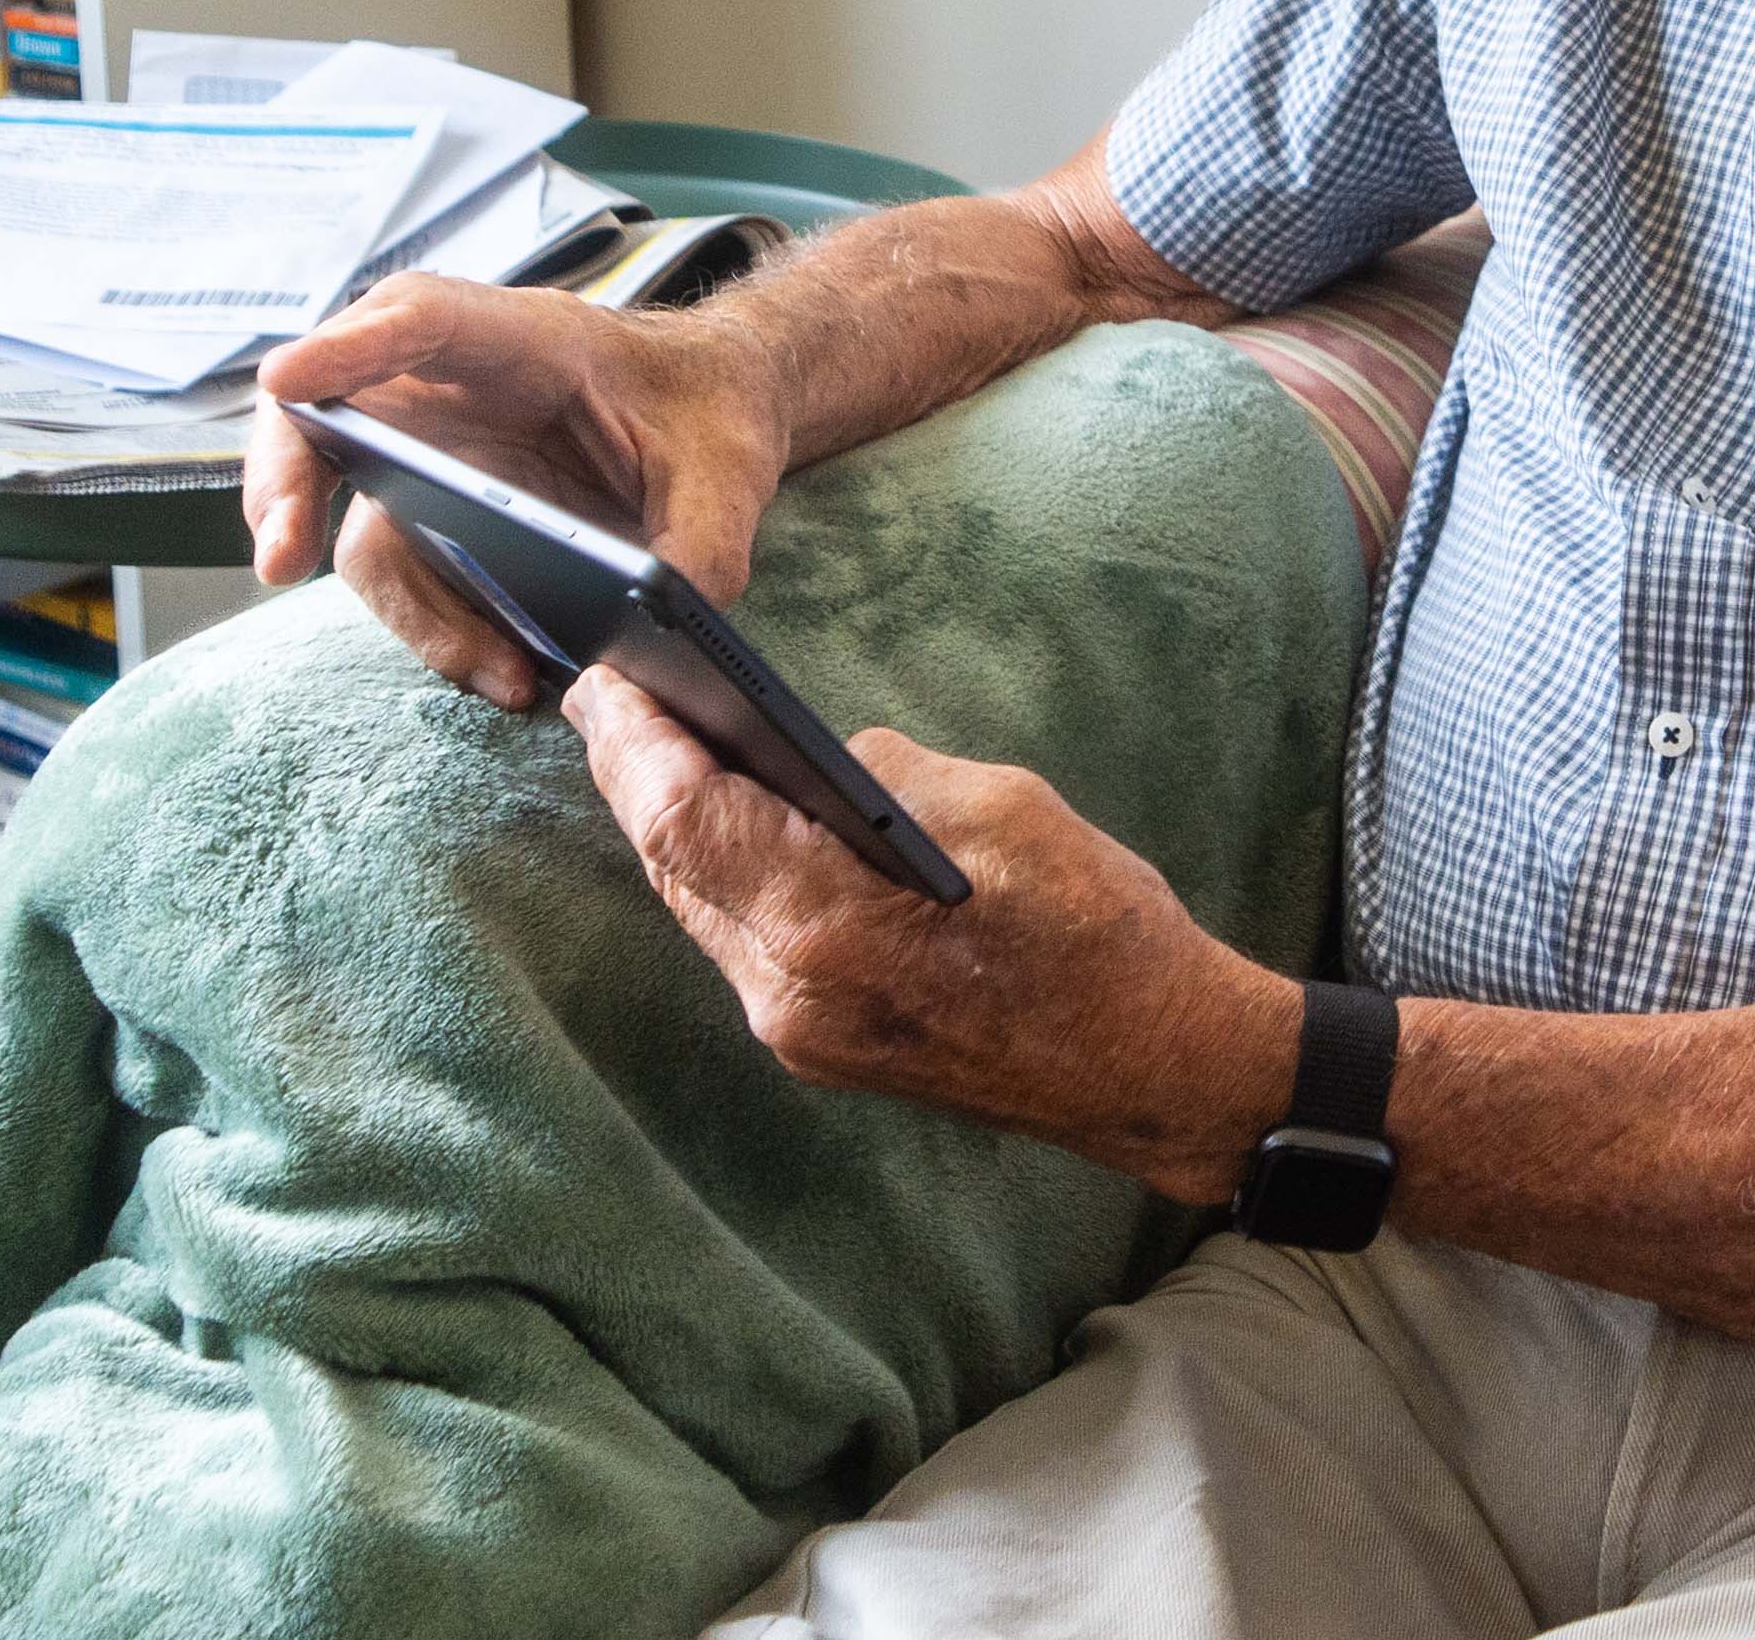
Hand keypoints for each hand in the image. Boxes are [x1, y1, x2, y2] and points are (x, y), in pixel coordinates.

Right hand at [245, 278, 790, 707]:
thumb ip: (705, 536)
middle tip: (280, 558)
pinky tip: (506, 670)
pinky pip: (408, 577)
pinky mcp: (433, 515)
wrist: (715, 415)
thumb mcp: (732, 466)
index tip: (290, 379)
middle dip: (287, 484)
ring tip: (501, 674)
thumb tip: (673, 618)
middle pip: (329, 418)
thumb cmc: (709, 410)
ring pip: (364, 528)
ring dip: (412, 612)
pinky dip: (442, 630)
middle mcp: (448, 389)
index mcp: (522, 337)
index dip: (347, 346)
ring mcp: (429, 454)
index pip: (418, 319)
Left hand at [566, 669, 1302, 1202]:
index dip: (632, 747)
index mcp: (830, 923)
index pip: (683, 822)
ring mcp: (799, 1030)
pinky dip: (727, 878)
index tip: (606, 685)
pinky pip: (743, 945)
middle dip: (639, 779)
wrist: (1149, 1068)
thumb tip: (830, 759)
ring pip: (701, 910)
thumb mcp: (1010, 810)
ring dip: (679, 831)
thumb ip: (896, 776)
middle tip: (619, 701)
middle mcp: (789, 991)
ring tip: (667, 753)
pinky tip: (742, 831)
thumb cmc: (1100, 935)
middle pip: (673, 869)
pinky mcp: (821, 1048)